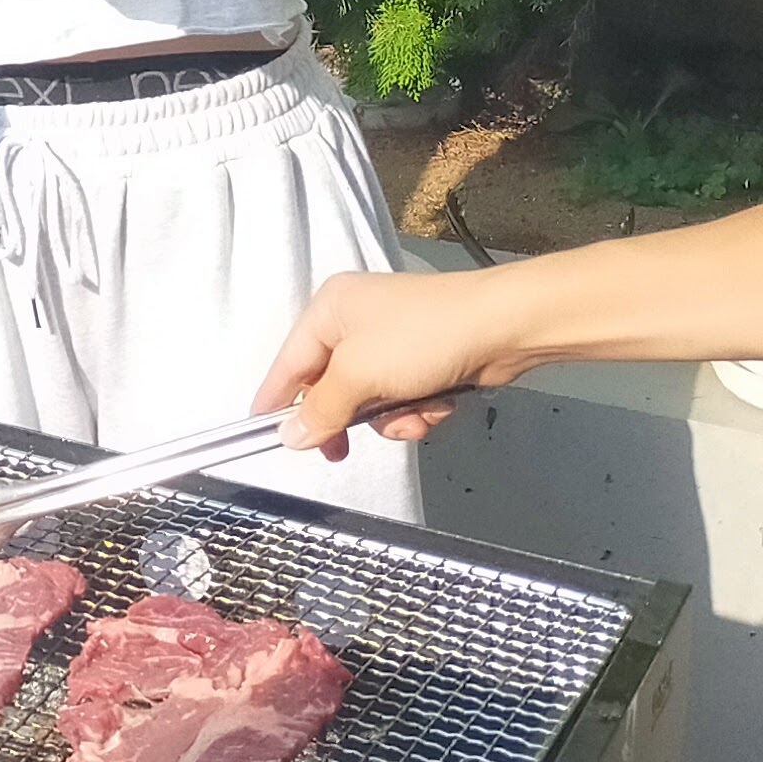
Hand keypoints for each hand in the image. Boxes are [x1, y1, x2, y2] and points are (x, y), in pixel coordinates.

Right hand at [253, 263, 534, 457]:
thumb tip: (289, 436)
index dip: (275, 400)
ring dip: (390, 417)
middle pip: (330, 386)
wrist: (501, 328)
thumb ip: (321, 409)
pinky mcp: (423, 360)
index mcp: (330, 310)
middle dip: (347, 417)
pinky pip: (402, 398)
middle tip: (340, 451)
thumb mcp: (359, 375)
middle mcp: (355, 321)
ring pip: (370, 400)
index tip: (261, 434)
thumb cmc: (420, 339)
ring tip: (413, 414)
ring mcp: (392, 341)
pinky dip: (416, 410)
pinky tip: (435, 406)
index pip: (289, 362)